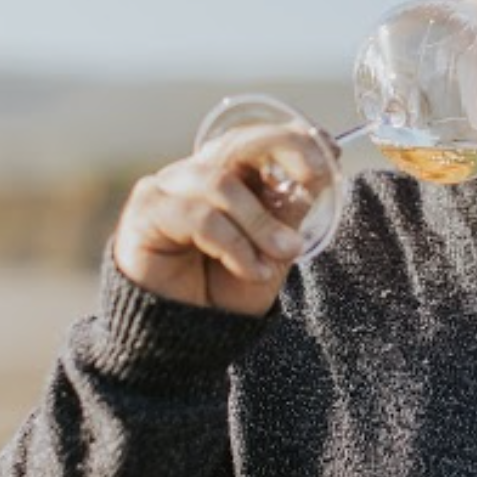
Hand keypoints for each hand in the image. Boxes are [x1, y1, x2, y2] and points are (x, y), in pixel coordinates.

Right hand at [112, 124, 330, 314]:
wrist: (188, 337)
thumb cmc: (226, 290)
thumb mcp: (273, 251)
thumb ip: (288, 213)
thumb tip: (315, 177)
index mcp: (225, 177)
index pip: (257, 141)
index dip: (293, 139)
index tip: (330, 150)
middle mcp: (194, 175)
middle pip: (237, 144)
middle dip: (284, 152)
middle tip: (317, 176)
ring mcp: (166, 190)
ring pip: (221, 184)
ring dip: (261, 221)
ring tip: (285, 252)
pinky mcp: (146, 214)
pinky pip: (199, 217)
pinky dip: (234, 244)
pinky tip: (251, 269)